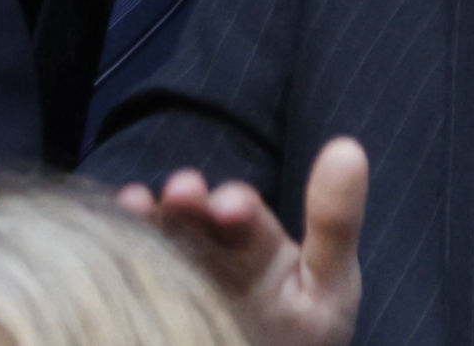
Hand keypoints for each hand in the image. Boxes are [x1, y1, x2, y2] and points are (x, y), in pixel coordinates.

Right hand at [117, 137, 366, 345]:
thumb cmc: (308, 326)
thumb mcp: (331, 281)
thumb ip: (335, 224)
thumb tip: (349, 147)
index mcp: (255, 239)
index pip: (241, 212)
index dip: (236, 203)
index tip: (231, 206)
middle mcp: (211, 244)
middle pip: (193, 214)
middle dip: (188, 200)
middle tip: (183, 192)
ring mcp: (181, 269)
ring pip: (161, 232)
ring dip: (152, 216)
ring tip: (139, 204)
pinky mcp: (158, 292)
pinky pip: (136, 264)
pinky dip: (127, 238)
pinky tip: (124, 222)